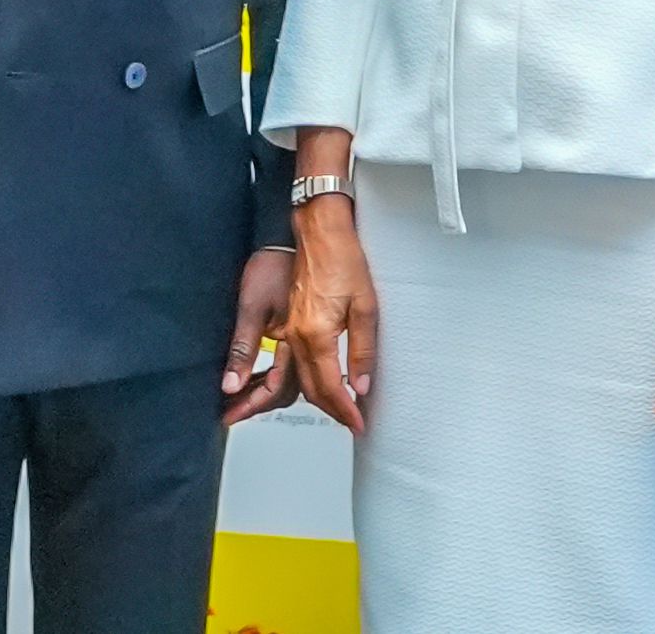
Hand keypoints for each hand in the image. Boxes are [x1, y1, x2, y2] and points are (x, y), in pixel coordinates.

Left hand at [221, 247, 297, 425]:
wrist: (307, 236)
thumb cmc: (278, 263)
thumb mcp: (252, 305)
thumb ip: (244, 348)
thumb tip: (231, 384)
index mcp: (297, 340)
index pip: (276, 388)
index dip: (253, 407)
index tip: (231, 418)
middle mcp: (307, 344)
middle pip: (287, 391)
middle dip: (258, 405)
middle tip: (231, 413)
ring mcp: (310, 337)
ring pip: (294, 380)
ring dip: (267, 393)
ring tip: (240, 398)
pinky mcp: (308, 327)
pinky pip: (295, 363)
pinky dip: (276, 375)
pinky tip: (263, 375)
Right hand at [281, 196, 377, 435]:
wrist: (319, 231)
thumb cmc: (343, 258)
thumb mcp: (366, 305)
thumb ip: (363, 349)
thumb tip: (362, 384)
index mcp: (316, 334)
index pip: (329, 387)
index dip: (345, 410)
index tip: (358, 423)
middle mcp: (297, 336)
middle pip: (310, 389)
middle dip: (332, 410)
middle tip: (351, 421)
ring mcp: (289, 330)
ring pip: (299, 379)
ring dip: (318, 398)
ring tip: (339, 409)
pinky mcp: (288, 323)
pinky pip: (294, 362)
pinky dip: (308, 379)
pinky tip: (322, 380)